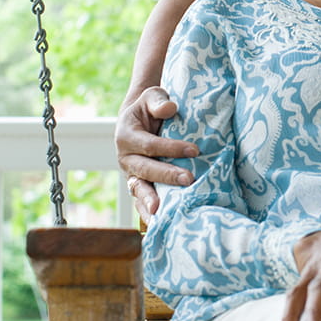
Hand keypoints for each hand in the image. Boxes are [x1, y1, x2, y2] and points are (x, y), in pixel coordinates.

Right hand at [115, 86, 196, 220]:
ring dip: (151, 200)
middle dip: (167, 176)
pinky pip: (140, 199)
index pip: (150, 145)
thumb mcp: (152, 96)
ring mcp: (129, 173)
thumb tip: (170, 109)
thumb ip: (159, 101)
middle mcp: (125, 157)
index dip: (172, 148)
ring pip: (139, 189)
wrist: (138, 119)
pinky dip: (146, 212)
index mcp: (126, 136)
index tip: (195, 150)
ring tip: (162, 212)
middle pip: (145, 169)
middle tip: (189, 179)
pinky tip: (157, 224)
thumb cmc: (149, 107)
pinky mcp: (137, 184)